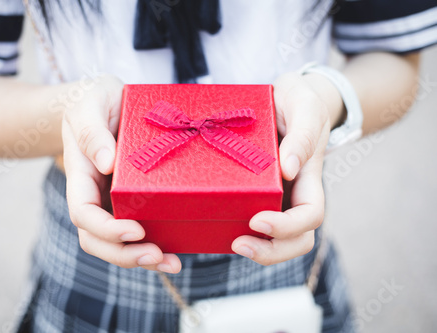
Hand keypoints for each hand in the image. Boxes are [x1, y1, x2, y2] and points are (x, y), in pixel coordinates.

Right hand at [62, 75, 181, 273]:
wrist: (102, 101)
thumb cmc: (93, 99)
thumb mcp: (89, 104)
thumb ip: (93, 131)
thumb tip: (107, 163)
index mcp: (81, 175)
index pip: (83, 214)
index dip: (106, 229)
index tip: (135, 230)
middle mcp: (95, 193)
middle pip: (98, 239)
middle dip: (125, 255)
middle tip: (157, 256)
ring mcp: (113, 199)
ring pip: (118, 242)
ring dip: (142, 258)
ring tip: (172, 263)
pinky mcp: (133, 197)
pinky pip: (140, 227)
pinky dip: (156, 241)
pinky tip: (177, 247)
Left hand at [232, 71, 342, 264]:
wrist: (289, 98)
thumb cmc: (300, 100)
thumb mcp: (304, 106)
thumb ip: (302, 135)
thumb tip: (288, 169)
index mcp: (309, 176)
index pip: (310, 215)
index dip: (288, 226)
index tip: (258, 219)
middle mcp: (294, 192)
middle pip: (297, 239)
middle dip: (272, 251)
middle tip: (239, 244)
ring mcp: (277, 195)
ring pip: (277, 238)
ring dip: (259, 249)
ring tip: (232, 243)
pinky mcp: (257, 191)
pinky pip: (252, 219)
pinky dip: (239, 230)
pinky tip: (219, 227)